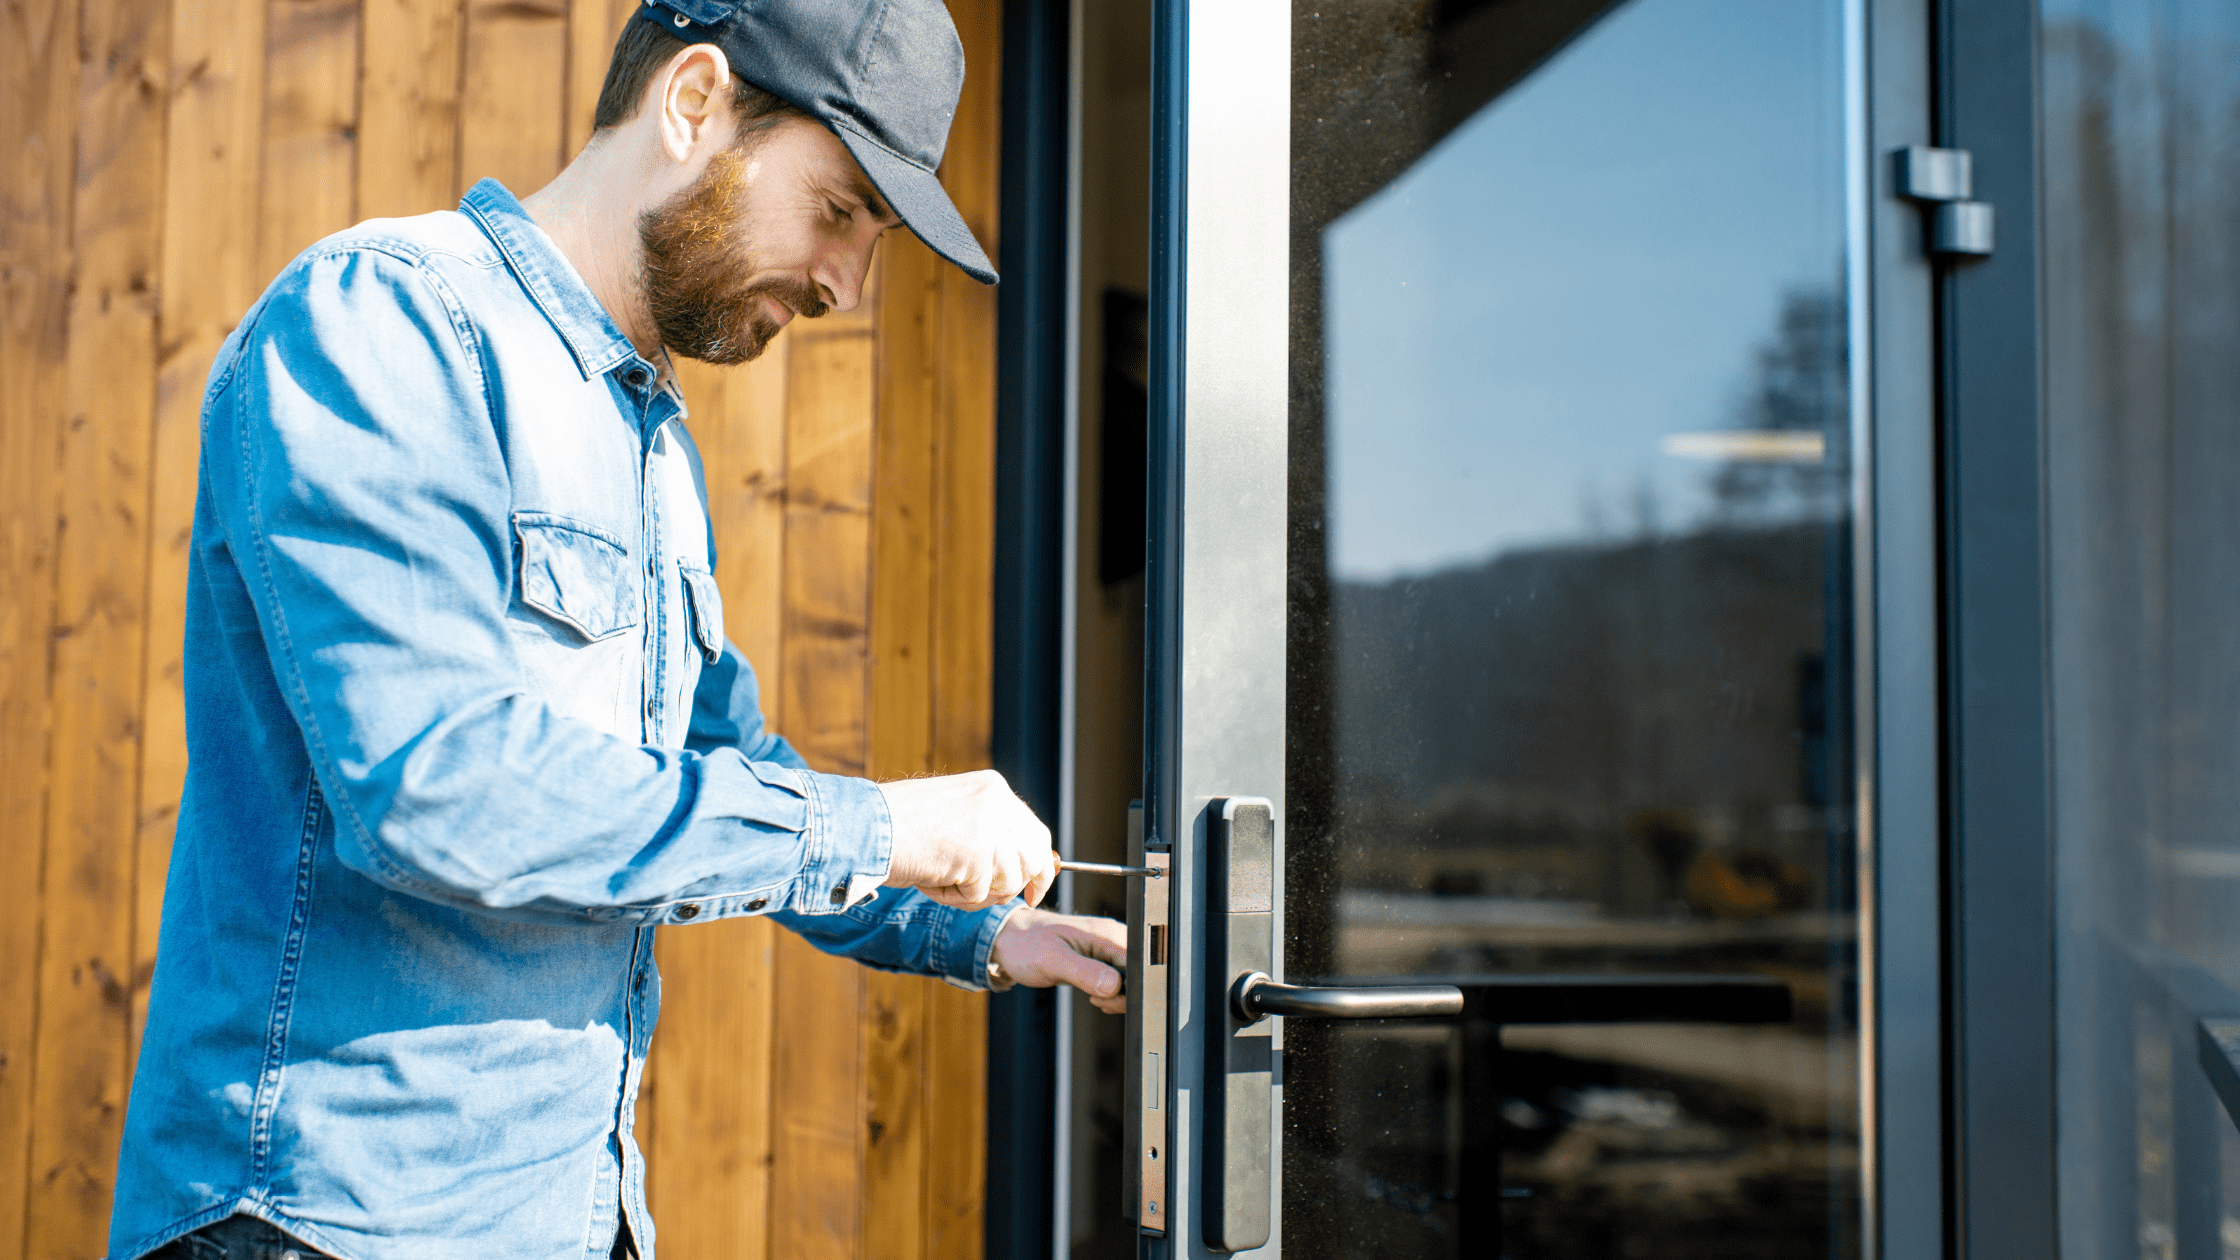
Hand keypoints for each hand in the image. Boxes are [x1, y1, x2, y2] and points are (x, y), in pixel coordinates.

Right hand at [878, 770, 1058, 910]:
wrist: (862, 827)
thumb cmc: (898, 828)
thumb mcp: (955, 818)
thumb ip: (989, 834)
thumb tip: (1022, 873)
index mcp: (994, 789)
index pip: (1036, 833)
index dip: (1040, 868)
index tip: (1034, 892)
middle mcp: (998, 801)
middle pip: (1033, 860)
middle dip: (1015, 887)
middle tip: (991, 898)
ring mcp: (989, 825)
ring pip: (1007, 882)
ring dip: (975, 893)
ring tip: (941, 877)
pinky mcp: (975, 852)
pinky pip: (979, 894)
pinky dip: (953, 897)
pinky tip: (930, 879)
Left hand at [989, 907, 1128, 1014]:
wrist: (1011, 940)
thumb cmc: (1026, 945)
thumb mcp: (1052, 960)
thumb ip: (1084, 971)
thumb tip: (1114, 985)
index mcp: (1106, 934)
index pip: (1140, 964)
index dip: (1131, 987)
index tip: (1107, 996)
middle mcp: (1112, 939)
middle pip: (1140, 973)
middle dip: (1124, 995)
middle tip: (1095, 998)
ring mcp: (1108, 949)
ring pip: (1131, 979)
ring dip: (1117, 996)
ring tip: (1092, 996)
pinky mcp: (1102, 960)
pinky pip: (1119, 981)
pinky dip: (1111, 994)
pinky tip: (1094, 994)